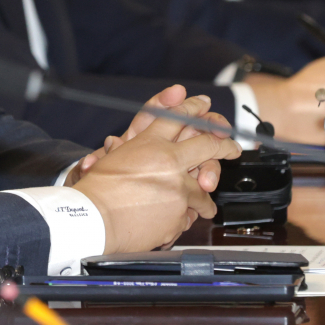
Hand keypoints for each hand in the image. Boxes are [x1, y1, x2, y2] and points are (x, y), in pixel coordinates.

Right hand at [74, 95, 240, 253]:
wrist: (93, 219)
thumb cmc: (97, 189)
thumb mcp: (111, 156)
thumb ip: (126, 147)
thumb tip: (118, 141)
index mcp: (150, 142)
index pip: (179, 116)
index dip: (194, 108)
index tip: (204, 104)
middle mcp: (168, 161)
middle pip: (208, 144)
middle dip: (224, 144)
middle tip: (232, 147)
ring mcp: (178, 188)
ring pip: (204, 186)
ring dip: (206, 190)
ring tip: (207, 196)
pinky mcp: (180, 213)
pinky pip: (192, 212)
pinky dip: (187, 215)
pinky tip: (185, 217)